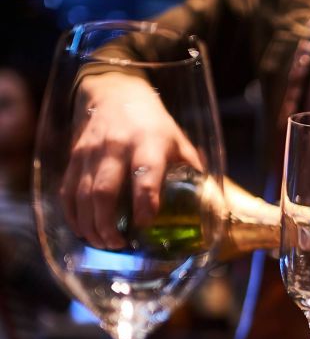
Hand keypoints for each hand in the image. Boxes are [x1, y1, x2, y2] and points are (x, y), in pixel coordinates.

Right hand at [62, 72, 202, 248]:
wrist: (115, 92)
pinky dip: (73, 214)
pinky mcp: (74, 156)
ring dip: (90, 225)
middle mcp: (116, 147)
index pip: (145, 174)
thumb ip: (192, 172)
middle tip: (118, 245)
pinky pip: (68, 190)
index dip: (144, 201)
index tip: (144, 225)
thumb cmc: (155, 125)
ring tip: (103, 244)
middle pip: (105, 191)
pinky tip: (83, 230)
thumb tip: (211, 207)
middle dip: (108, 224)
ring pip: (83, 194)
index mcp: (149, 143)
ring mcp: (91, 151)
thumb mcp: (179, 142)